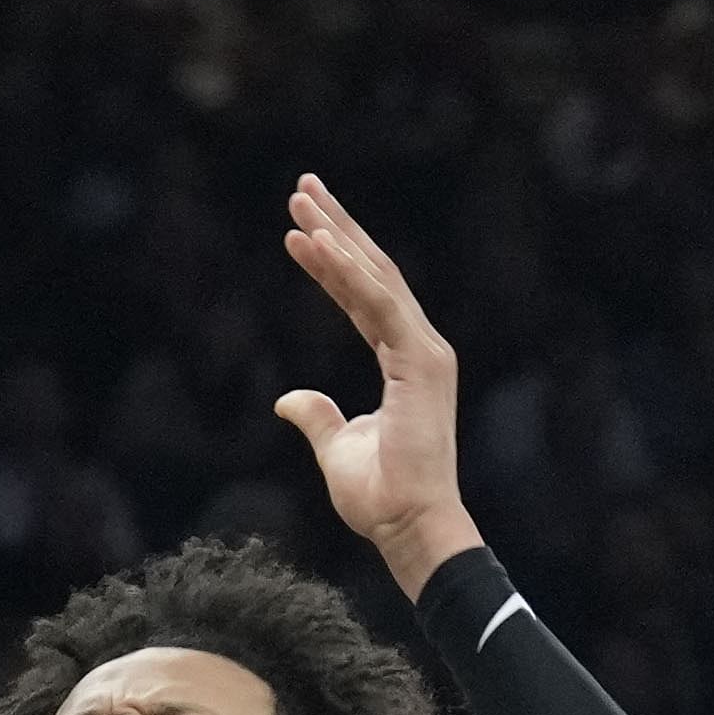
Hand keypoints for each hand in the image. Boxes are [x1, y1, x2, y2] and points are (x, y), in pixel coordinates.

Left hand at [266, 173, 480, 591]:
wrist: (409, 528)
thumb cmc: (381, 499)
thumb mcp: (336, 448)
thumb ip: (317, 416)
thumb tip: (289, 399)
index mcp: (405, 361)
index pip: (362, 296)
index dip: (330, 260)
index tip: (297, 229)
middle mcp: (420, 347)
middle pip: (372, 271)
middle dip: (337, 226)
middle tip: (302, 186)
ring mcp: (425, 351)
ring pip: (374, 277)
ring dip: (336, 235)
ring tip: (300, 199)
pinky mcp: (421, 361)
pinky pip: (377, 304)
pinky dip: (346, 271)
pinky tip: (316, 241)